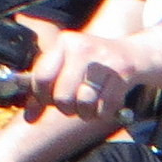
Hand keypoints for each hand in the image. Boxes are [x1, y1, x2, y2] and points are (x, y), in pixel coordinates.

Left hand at [26, 28, 145, 121]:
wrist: (131, 54)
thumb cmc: (90, 66)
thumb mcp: (65, 69)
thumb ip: (44, 92)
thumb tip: (29, 117)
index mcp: (65, 43)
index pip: (42, 78)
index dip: (42, 96)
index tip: (48, 100)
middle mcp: (83, 48)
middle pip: (62, 97)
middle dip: (66, 108)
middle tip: (73, 104)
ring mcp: (103, 61)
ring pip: (84, 103)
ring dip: (85, 112)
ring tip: (88, 105)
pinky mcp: (121, 74)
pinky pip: (104, 107)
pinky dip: (102, 112)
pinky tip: (103, 103)